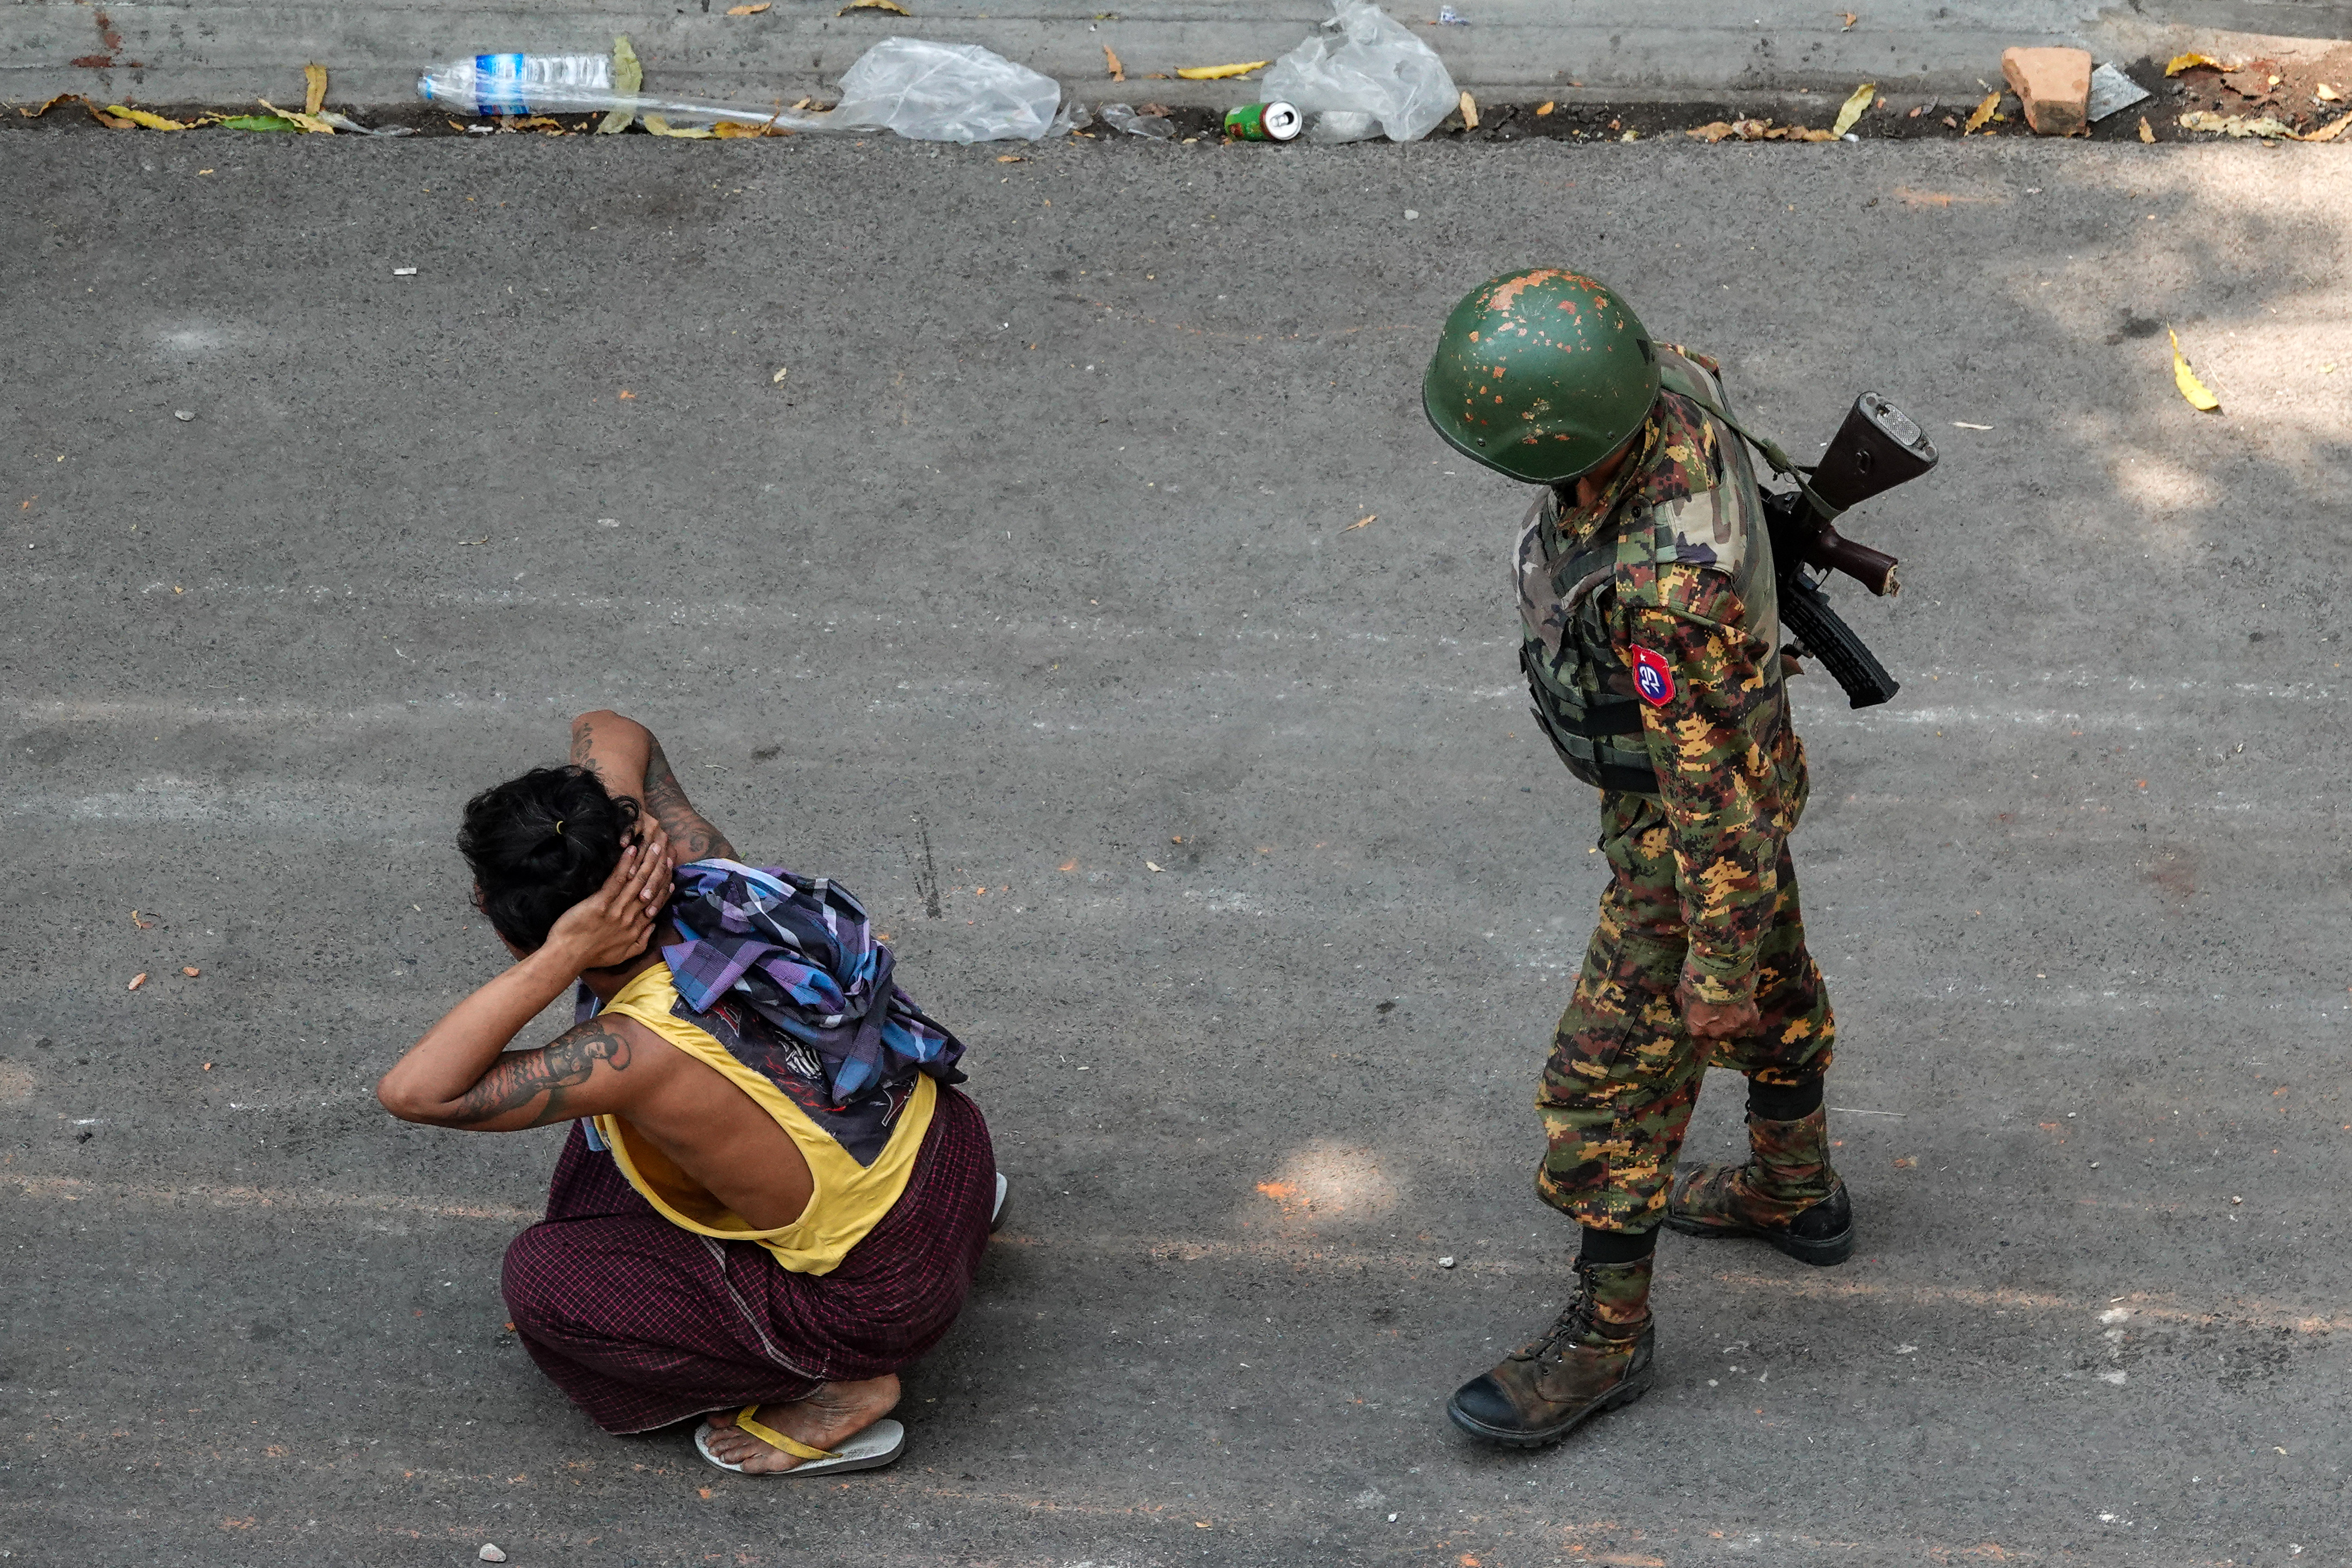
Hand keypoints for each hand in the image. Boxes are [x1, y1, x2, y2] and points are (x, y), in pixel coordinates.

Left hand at [543, 830, 674, 970]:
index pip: (654, 905)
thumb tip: (652, 926)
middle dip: (658, 869)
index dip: (663, 890)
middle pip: (648, 889)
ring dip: (646, 862)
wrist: (568, 956)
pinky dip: (624, 865)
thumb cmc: (591, 956)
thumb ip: (641, 942)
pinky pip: (615, 881)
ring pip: (636, 883)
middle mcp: (629, 918)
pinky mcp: (600, 903)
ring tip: (653, 846)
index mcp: (635, 929)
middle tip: (665, 852)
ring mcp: (616, 910)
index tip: (670, 877)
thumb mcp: (622, 955)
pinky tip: (631, 851)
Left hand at [1676, 973, 1759, 1041]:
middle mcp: (1715, 1033)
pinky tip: (1746, 1005)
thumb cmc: (1696, 980)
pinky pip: (1751, 1022)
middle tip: (1718, 1011)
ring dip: (1734, 1023)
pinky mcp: (1750, 1019)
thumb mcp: (1682, 993)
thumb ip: (1684, 1005)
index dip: (1702, 1045)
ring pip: (1736, 1032)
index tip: (1703, 1045)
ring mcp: (1734, 1028)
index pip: (1699, 1047)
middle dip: (1718, 1027)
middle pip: (1718, 1036)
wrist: (1720, 970)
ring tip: (1733, 1007)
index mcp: (1696, 1029)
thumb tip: (1685, 1006)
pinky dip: (1748, 1015)